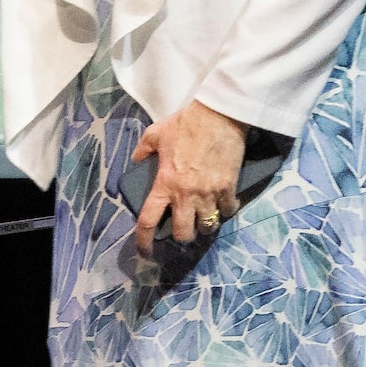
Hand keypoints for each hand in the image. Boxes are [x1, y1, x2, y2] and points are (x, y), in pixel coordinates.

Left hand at [132, 101, 246, 252]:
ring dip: (205, 226)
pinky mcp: (228, 187)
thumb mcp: (156, 133)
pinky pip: (228, 211)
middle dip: (182, 237)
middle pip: (182, 233)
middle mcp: (185, 194)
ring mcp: (208, 193)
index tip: (145, 251)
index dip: (144, 241)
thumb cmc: (186, 123)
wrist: (218, 114)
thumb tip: (137, 160)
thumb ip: (144, 150)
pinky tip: (225, 206)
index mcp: (164, 183)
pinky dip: (226, 211)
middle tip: (183, 230)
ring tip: (205, 219)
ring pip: (207, 227)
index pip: (148, 220)